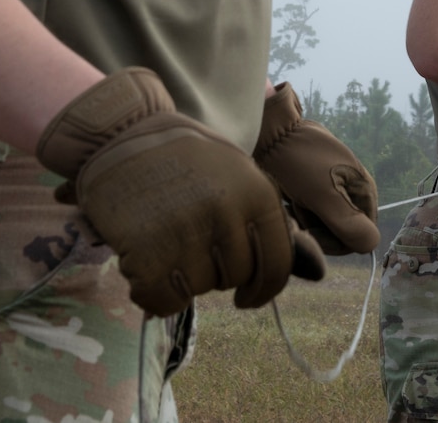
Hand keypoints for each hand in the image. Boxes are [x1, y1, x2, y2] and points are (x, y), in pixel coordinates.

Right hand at [37, 67, 324, 315]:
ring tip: (164, 240)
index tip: (247, 298)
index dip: (263, 289)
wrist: (121, 136)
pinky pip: (162, 301)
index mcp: (257, 192)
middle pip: (234, 278)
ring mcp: (186, 232)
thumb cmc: (186, 161)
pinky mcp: (147, 251)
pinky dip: (152, 295)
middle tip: (189, 242)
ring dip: (180, 278)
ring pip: (197, 290)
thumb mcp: (239, 175)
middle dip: (214, 271)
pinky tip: (144, 265)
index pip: (276, 264)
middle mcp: (226, 212)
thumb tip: (316, 271)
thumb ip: (269, 223)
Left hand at [254, 83, 380, 254]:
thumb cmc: (296, 160)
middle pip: (341, 232)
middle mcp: (353, 190)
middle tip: (297, 208)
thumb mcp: (322, 194)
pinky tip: (287, 198)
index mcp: (364, 189)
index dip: (335, 241)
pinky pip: (311, 213)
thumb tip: (371, 245)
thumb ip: (348, 222)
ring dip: (304, 219)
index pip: (361, 237)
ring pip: (323, 225)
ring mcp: (334, 189)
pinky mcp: (316, 188)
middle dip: (317, 228)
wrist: (269, 130)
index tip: (310, 230)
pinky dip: (297, 211)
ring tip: (291, 200)